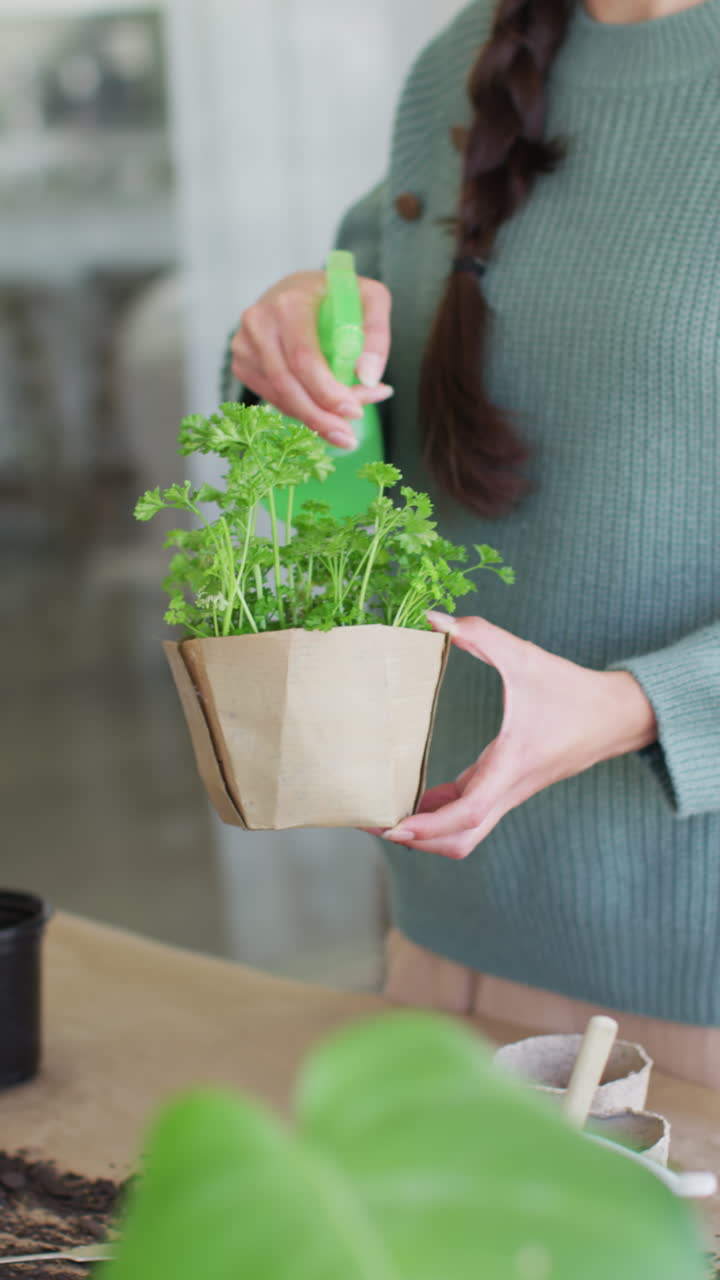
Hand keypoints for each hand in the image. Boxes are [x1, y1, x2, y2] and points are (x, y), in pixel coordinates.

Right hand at [230, 271, 392, 448]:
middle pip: (287, 385)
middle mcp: (259, 323)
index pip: (304, 358)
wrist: (296, 288)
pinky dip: (300, 410)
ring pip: (279, 397)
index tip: (354, 412)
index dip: (327, 392)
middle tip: (348, 438)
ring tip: (343, 424)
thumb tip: (369, 377)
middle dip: (320, 417)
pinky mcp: (242, 363)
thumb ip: (377, 334)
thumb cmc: (336, 294)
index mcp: (289, 304)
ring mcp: (245, 345)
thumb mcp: (370, 298)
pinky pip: (273, 398)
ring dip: (314, 417)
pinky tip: (323, 410)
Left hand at [382, 611, 657, 859]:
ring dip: (427, 832)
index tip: (394, 828)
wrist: (618, 716)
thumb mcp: (526, 657)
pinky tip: (414, 799)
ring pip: (466, 833)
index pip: (468, 813)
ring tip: (384, 815)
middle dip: (418, 841)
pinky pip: (471, 813)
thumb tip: (435, 618)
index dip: (428, 826)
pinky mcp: (508, 786)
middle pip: (461, 840)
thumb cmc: (573, 690)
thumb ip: (482, 635)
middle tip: (372, 824)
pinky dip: (440, 814)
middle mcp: (509, 789)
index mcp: (512, 766)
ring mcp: (510, 793)